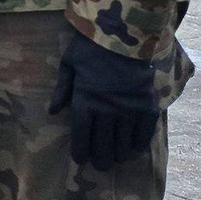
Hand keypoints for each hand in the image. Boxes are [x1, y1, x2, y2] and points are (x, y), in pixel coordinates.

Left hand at [47, 29, 159, 171]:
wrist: (125, 34)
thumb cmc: (91, 47)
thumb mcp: (70, 64)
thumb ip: (62, 89)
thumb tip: (52, 112)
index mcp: (85, 101)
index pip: (81, 136)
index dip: (80, 152)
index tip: (80, 159)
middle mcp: (107, 111)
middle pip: (103, 146)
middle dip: (100, 160)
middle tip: (99, 165)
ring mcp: (129, 111)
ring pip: (123, 145)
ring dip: (118, 155)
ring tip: (115, 159)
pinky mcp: (147, 107)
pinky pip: (143, 135)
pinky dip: (138, 145)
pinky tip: (133, 149)